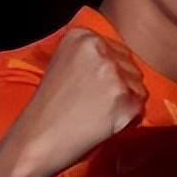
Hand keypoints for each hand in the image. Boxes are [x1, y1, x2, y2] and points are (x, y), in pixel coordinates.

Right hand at [7, 27, 148, 176]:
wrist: (37, 139)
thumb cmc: (48, 108)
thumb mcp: (62, 64)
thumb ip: (90, 56)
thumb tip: (118, 59)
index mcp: (83, 37)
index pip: (118, 50)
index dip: (110, 72)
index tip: (92, 86)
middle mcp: (100, 50)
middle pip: (131, 66)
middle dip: (120, 85)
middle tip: (93, 102)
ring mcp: (114, 75)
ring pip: (138, 86)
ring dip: (125, 101)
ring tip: (96, 112)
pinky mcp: (125, 99)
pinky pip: (139, 106)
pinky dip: (127, 117)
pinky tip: (104, 122)